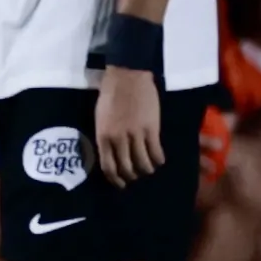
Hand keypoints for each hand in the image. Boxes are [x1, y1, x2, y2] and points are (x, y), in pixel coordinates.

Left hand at [94, 65, 164, 186]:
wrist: (127, 77)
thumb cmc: (111, 95)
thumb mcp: (100, 118)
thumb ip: (105, 136)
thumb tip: (111, 154)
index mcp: (103, 137)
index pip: (108, 167)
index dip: (116, 179)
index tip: (121, 183)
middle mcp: (118, 140)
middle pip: (127, 168)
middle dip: (132, 176)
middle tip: (137, 175)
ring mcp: (135, 135)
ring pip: (143, 163)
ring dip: (147, 169)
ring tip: (149, 168)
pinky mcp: (151, 129)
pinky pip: (156, 152)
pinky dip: (158, 160)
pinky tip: (159, 159)